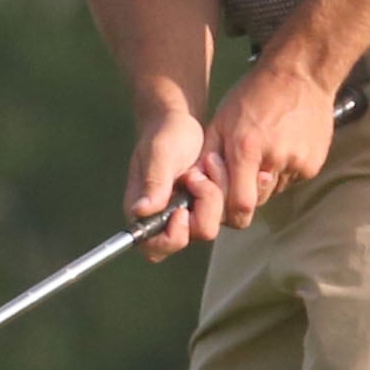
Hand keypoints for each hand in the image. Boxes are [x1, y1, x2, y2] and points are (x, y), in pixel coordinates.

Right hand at [124, 101, 217, 262]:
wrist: (181, 121)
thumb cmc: (163, 134)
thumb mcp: (158, 155)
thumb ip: (153, 183)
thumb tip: (141, 211)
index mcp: (144, 211)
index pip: (155, 248)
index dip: (173, 236)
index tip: (182, 210)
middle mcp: (164, 218)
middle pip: (191, 237)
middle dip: (202, 206)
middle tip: (197, 176)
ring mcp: (187, 212)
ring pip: (212, 224)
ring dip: (216, 194)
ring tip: (207, 166)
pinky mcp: (205, 205)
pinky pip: (224, 212)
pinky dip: (228, 192)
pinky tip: (222, 169)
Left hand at [199, 58, 342, 229]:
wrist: (301, 73)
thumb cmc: (253, 94)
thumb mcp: (221, 119)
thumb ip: (207, 156)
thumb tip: (194, 185)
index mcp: (247, 148)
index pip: (240, 206)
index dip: (228, 209)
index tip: (221, 196)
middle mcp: (276, 160)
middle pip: (257, 202)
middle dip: (243, 193)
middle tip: (240, 169)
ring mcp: (298, 164)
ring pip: (273, 191)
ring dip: (263, 181)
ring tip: (263, 149)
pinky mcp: (313, 164)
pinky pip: (291, 180)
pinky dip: (281, 171)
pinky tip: (280, 145)